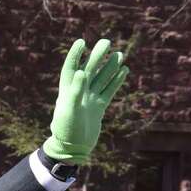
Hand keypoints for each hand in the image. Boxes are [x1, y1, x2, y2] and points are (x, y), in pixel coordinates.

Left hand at [43, 38, 128, 164]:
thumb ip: (75, 91)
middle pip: (89, 70)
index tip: (82, 42)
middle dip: (97, 56)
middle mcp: (79, 94)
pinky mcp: (98, 108)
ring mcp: (89, 101)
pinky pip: (108, 91)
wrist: (73, 148)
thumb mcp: (69, 110)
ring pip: (101, 79)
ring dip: (109, 67)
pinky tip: (124, 70)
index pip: (71, 68)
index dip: (75, 55)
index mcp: (67, 92)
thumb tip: (81, 71)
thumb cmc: (67, 129)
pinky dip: (115, 81)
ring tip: (119, 53)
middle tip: (106, 41)